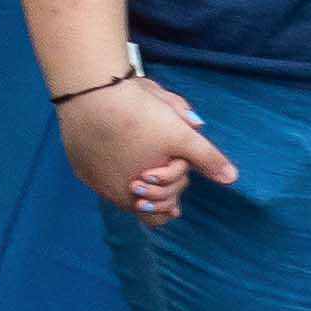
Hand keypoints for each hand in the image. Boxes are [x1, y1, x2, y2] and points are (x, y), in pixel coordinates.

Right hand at [60, 75, 235, 224]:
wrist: (92, 93)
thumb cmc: (140, 115)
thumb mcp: (181, 135)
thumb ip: (207, 158)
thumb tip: (232, 178)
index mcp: (138, 196)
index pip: (159, 216)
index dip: (173, 198)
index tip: (178, 175)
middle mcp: (111, 195)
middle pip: (140, 201)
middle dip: (156, 184)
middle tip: (164, 159)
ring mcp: (92, 180)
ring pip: (118, 186)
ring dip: (133, 174)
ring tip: (143, 150)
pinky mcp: (78, 164)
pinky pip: (98, 171)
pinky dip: (110, 162)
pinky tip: (116, 142)